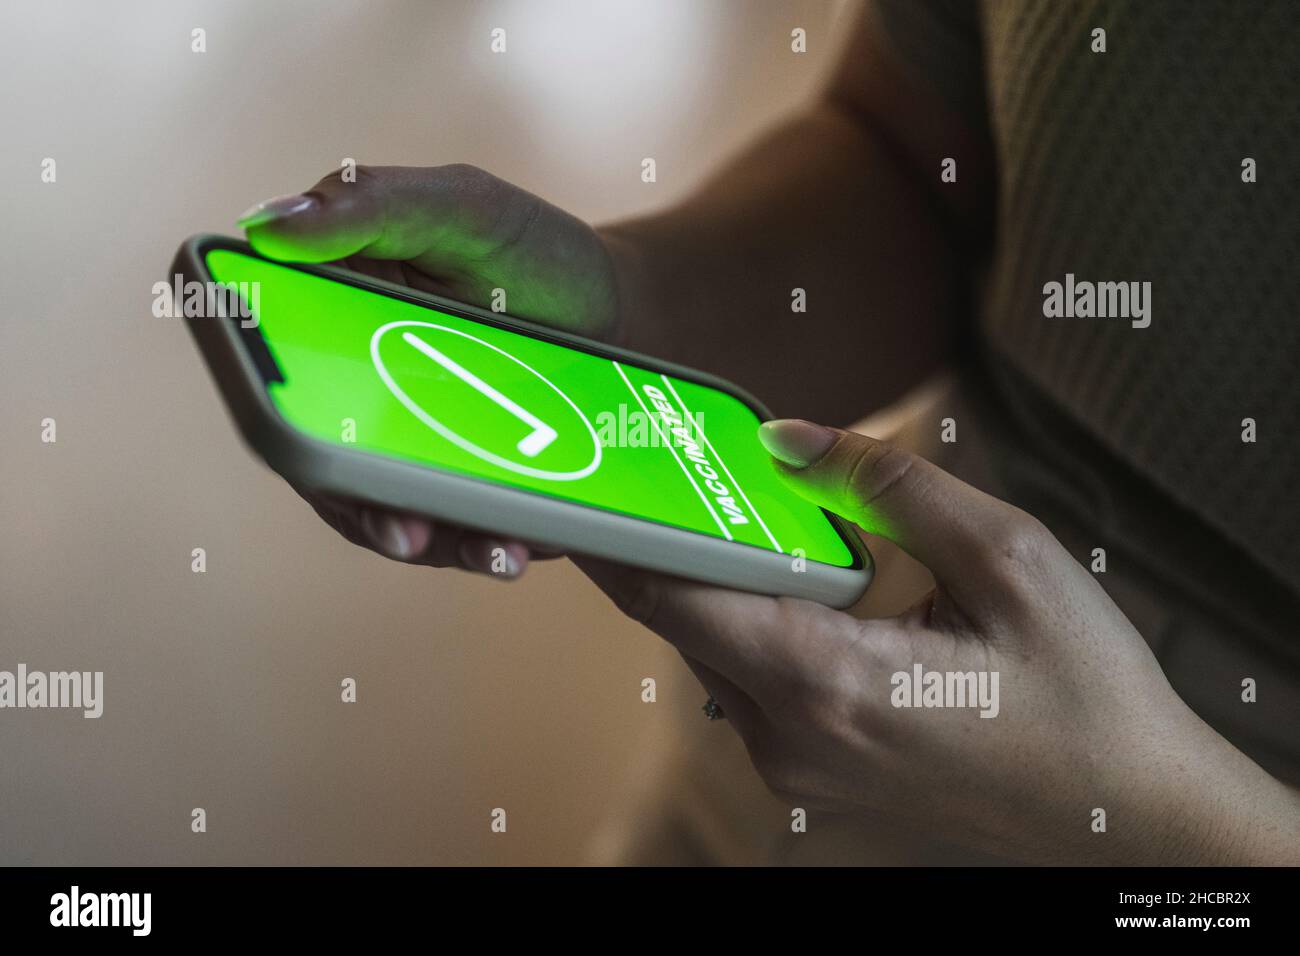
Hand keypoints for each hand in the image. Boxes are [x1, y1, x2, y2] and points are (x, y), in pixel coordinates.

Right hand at [238, 164, 621, 576]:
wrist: (622, 308)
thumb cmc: (531, 248)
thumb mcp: (460, 206)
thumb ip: (369, 206)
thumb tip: (265, 224)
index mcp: (327, 319)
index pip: (276, 389)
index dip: (284, 435)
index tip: (322, 471)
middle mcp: (355, 392)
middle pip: (332, 471)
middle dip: (369, 513)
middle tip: (414, 537)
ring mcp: (409, 443)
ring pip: (395, 509)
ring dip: (438, 542)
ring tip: (499, 553)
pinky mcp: (460, 480)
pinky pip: (456, 524)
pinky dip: (486, 539)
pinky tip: (528, 544)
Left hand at [578, 419, 1299, 862]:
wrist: (1129, 812)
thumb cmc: (1084, 693)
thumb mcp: (1009, 559)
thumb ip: (887, 486)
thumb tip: (789, 438)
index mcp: (829, 686)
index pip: (677, 597)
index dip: (622, 534)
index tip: (589, 481)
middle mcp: (790, 741)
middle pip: (686, 621)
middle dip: (673, 542)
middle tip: (668, 468)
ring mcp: (797, 770)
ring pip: (716, 652)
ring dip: (722, 582)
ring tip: (743, 513)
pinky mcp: (814, 776)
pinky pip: (753, 684)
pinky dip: (757, 625)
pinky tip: (799, 582)